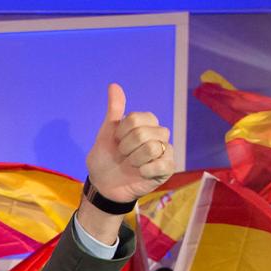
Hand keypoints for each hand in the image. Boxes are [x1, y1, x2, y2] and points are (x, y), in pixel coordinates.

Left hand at [85, 84, 175, 202]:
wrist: (103, 185)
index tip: (116, 141)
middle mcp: (158, 134)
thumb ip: (114, 110)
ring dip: (134, 160)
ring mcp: (164, 151)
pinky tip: (140, 173)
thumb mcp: (106, 134)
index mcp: (145, 123)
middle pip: (143, 133)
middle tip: (123, 156)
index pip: (135, 119)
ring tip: (131, 165)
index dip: (121, 133)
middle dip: (125, 147)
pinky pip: (162, 164)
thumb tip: (113, 85)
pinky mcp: (167, 168)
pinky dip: (145, 170)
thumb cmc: (106, 159)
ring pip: (152, 148)